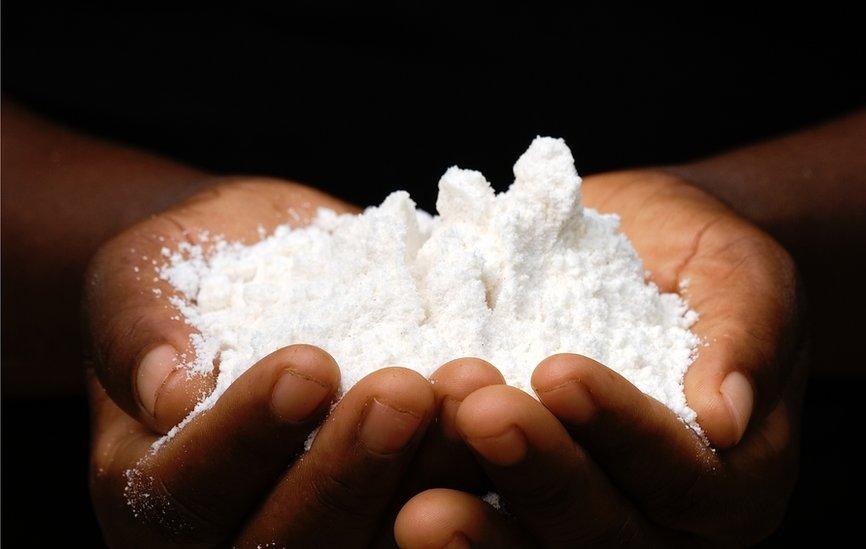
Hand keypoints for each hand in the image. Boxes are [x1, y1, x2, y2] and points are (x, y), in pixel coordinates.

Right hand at [85, 179, 502, 545]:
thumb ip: (139, 328)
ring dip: (432, 475)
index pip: (186, 491)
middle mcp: (234, 535)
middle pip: (286, 543)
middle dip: (349, 470)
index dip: (246, 438)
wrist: (269, 264)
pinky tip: (521, 414)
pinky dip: (479, 472)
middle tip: (403, 392)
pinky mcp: (399, 503)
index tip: (307, 367)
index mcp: (152, 494)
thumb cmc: (194, 271)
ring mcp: (326, 527)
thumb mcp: (143, 276)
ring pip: (373, 542)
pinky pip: (442, 510)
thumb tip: (166, 391)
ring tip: (472, 393)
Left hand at [394, 171, 805, 546]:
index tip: (558, 371)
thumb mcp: (744, 272)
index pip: (683, 475)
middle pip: (607, 533)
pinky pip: (494, 537)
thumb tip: (727, 416)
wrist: (638, 252)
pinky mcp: (523, 511)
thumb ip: (749, 335)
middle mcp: (665, 526)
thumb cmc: (698, 258)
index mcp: (734, 481)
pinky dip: (454, 529)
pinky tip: (395, 505)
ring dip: (483, 532)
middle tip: (479, 415)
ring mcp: (591, 527)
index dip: (622, 430)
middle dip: (542, 476)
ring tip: (419, 504)